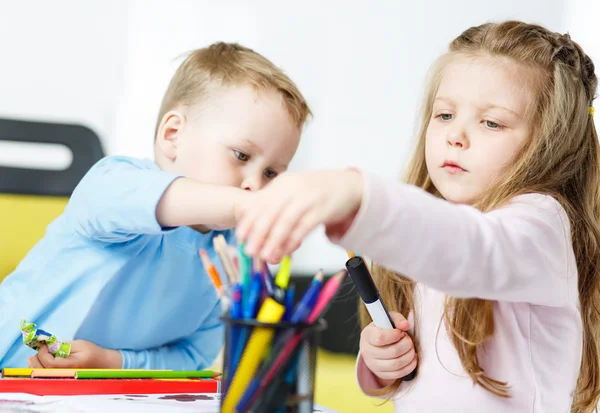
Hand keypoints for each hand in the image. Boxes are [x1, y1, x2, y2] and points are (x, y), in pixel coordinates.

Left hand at [28, 340, 121, 368]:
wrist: (102, 363)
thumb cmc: (92, 352)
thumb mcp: (79, 344)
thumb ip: (63, 346)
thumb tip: (48, 346)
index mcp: (70, 366)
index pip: (49, 363)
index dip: (43, 353)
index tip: (44, 344)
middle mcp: (64, 375)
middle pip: (42, 372)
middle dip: (36, 360)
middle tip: (38, 349)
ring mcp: (62, 377)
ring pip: (41, 376)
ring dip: (35, 365)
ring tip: (34, 356)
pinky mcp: (60, 377)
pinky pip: (45, 375)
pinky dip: (39, 369)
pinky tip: (37, 362)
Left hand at [236, 169, 362, 262]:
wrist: (349, 185)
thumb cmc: (317, 192)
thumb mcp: (294, 190)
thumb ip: (277, 203)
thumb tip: (255, 226)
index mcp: (283, 183)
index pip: (260, 202)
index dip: (248, 221)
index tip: (239, 237)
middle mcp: (293, 188)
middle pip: (270, 212)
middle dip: (257, 234)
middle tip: (249, 251)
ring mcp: (308, 198)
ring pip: (286, 222)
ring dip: (273, 241)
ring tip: (265, 256)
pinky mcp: (322, 209)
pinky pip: (303, 228)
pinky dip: (293, 241)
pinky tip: (286, 252)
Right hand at [360, 312, 416, 386]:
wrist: (376, 345)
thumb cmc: (384, 329)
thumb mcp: (388, 320)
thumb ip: (397, 319)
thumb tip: (406, 325)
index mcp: (367, 335)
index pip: (380, 337)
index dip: (395, 335)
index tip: (401, 332)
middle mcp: (367, 351)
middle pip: (392, 352)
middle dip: (406, 345)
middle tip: (408, 340)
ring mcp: (373, 365)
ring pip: (396, 364)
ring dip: (409, 355)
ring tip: (411, 348)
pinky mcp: (381, 374)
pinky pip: (398, 373)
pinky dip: (410, 365)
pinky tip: (412, 357)